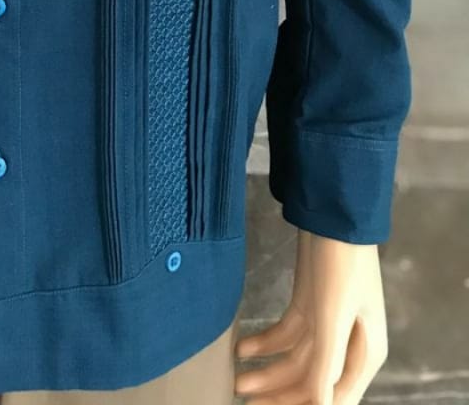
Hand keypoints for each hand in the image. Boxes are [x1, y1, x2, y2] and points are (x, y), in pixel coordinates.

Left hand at [234, 229, 388, 403]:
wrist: (335, 215)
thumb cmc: (342, 266)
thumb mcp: (333, 315)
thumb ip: (325, 361)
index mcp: (364, 355)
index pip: (335, 399)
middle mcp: (348, 346)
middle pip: (312, 383)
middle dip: (279, 395)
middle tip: (244, 401)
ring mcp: (327, 325)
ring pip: (296, 360)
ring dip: (268, 371)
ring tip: (238, 380)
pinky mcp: (309, 305)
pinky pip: (286, 334)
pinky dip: (266, 343)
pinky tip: (242, 349)